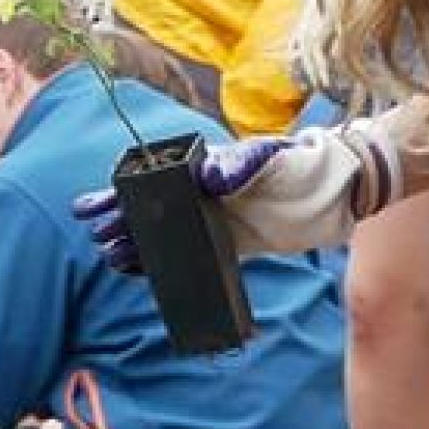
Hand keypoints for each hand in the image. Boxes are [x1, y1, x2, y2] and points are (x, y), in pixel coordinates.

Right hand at [72, 117, 401, 266]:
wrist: (333, 190)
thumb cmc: (299, 163)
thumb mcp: (269, 158)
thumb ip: (238, 166)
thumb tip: (206, 177)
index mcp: (205, 167)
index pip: (153, 178)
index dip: (121, 192)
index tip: (95, 206)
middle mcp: (205, 192)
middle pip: (153, 207)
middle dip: (122, 220)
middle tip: (98, 236)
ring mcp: (217, 217)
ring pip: (166, 232)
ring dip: (138, 245)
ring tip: (112, 256)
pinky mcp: (232, 242)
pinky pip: (191, 252)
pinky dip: (165, 262)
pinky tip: (142, 270)